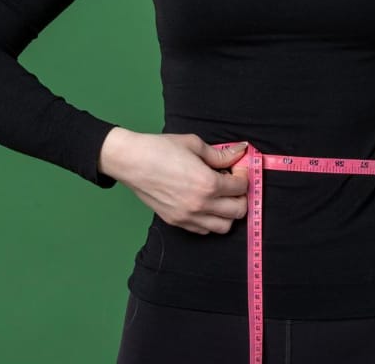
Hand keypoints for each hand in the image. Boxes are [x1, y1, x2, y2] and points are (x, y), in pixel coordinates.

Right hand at [106, 131, 250, 235]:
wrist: (131, 162)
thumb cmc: (160, 149)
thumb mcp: (194, 145)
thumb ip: (221, 154)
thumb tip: (241, 151)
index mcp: (208, 184)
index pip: (241, 187)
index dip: (244, 176)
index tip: (238, 168)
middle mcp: (200, 205)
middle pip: (238, 211)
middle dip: (241, 196)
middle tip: (234, 183)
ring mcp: (188, 217)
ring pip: (224, 227)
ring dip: (228, 212)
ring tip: (221, 196)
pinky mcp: (176, 222)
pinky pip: (203, 230)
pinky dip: (211, 221)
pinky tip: (206, 204)